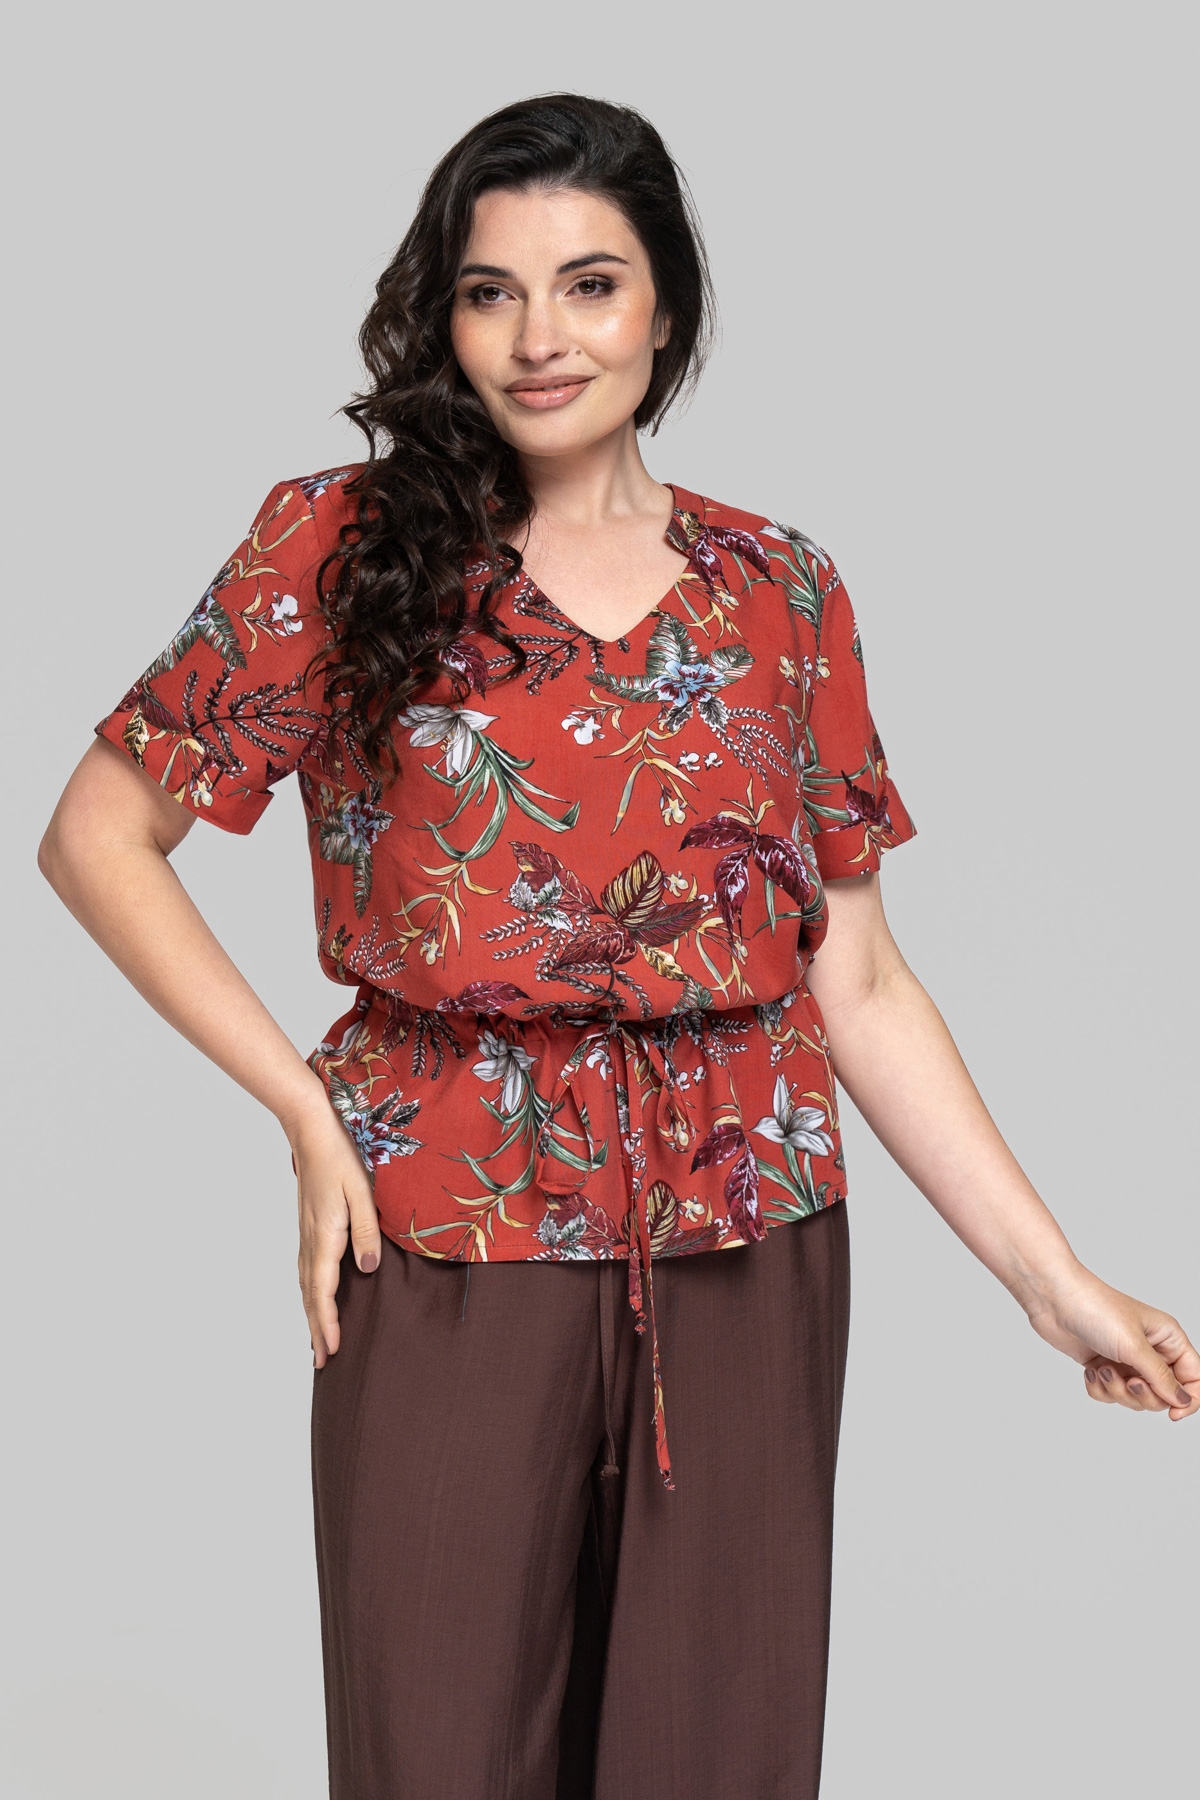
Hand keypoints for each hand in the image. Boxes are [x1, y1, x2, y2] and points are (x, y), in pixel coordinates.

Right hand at [288, 1100, 381, 1365]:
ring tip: (317, 1342)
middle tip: (323, 1364)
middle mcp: (311, 1241)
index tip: (332, 1351)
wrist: (311, 1131)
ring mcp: (306, 1235)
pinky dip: (310, 1294)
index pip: (324, 1292)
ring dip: (311, 1315)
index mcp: (324, 1237)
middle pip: (311, 1296)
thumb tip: (367, 1270)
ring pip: (306, 1286)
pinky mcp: (308, 1228)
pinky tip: (315, 1299)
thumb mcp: (362, 1192)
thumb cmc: (340, 1157)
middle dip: (317, 1330)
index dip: (328, 1324)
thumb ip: (367, 1231)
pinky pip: (307, 1271)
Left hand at [1023, 1264, 1198, 1418]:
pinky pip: (1110, 1394)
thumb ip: (1160, 1378)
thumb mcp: (1133, 1346)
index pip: (1194, 1377)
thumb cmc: (1095, 1309)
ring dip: (1117, 1391)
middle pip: (1164, 1395)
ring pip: (1135, 1398)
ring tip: (1103, 1369)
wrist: (1053, 1298)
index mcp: (1168, 1338)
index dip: (1190, 1399)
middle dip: (1143, 1395)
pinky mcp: (1102, 1365)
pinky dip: (1100, 1388)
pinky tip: (1090, 1369)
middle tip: (1128, 1380)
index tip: (1173, 1413)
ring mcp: (1125, 1359)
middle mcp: (1150, 1350)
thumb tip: (1183, 1401)